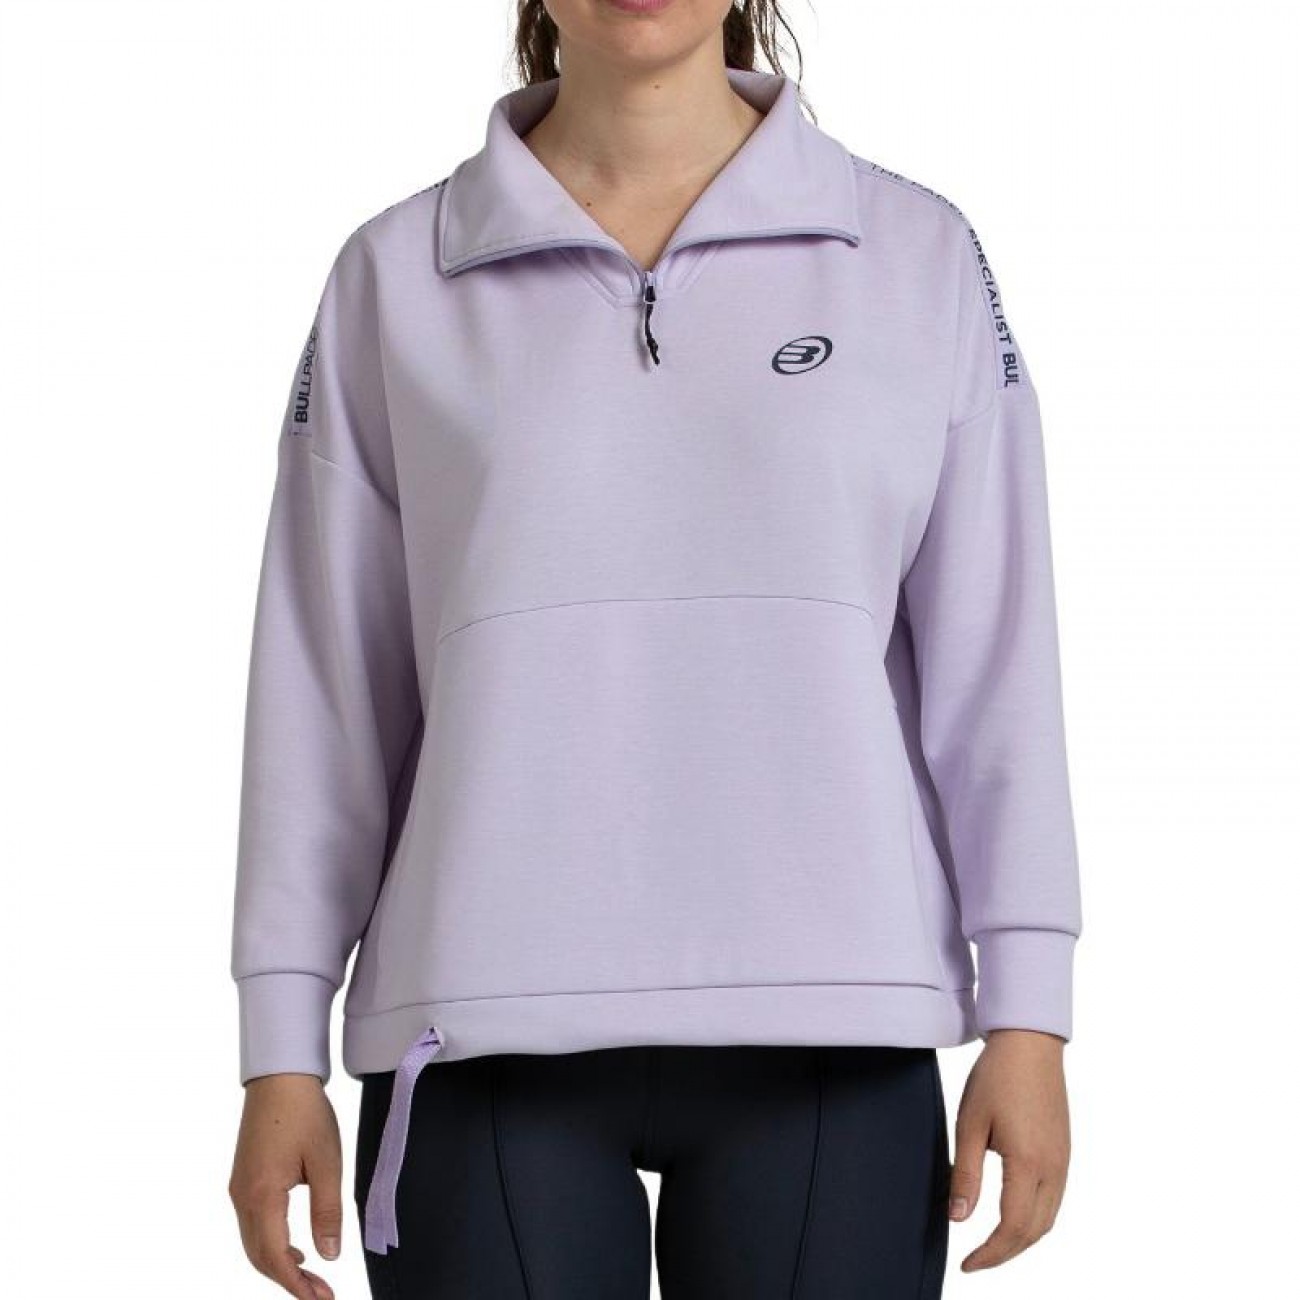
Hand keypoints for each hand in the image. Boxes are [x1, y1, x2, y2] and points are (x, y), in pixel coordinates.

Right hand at [228, 1073, 342, 1299]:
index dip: (297, 1286)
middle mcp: (242, 1198)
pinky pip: (253, 1225)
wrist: (279, 1075)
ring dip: (279, 1264)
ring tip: (311, 1278)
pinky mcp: (243, 1179)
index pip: (276, 1258)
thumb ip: (327, 1211)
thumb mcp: (326, 1162)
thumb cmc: (305, 1112)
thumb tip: (329, 1255)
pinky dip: (271, 1244)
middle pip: (259, 1257)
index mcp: (262, 1196)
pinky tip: (295, 1247)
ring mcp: (239, 1188)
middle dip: (289, 1282)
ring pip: (253, 1243)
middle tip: (320, 1294)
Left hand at [947, 1028, 1070, 1271]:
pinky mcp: (1064, 1151)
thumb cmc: (996, 1078)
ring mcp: (1063, 1161)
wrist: (1030, 1044)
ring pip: (1048, 1218)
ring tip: (992, 1244)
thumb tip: (958, 1219)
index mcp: (1029, 1164)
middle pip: (1035, 1232)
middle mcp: (1054, 1169)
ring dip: (1022, 1238)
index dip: (990, 1254)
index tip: (967, 1264)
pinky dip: (1034, 1218)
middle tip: (976, 1260)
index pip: (1013, 1229)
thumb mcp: (970, 1124)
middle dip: (1006, 1253)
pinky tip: (1013, 1214)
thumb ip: (966, 1175)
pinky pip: (1054, 1199)